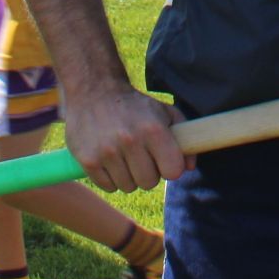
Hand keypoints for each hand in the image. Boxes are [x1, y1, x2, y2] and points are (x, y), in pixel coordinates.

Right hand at [63, 81, 193, 192]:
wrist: (95, 91)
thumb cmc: (135, 105)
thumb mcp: (164, 111)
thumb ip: (183, 136)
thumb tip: (190, 167)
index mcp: (153, 129)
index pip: (173, 171)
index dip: (170, 167)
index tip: (164, 159)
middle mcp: (130, 141)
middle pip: (149, 183)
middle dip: (149, 172)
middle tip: (142, 156)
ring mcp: (107, 152)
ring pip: (128, 186)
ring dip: (129, 175)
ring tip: (125, 155)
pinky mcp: (88, 161)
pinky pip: (108, 187)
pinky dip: (111, 178)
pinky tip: (110, 159)